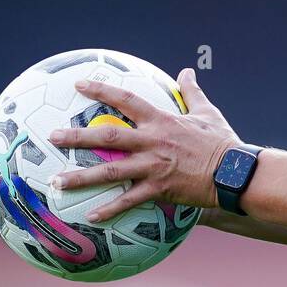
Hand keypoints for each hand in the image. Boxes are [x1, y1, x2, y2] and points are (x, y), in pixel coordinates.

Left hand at [47, 68, 240, 218]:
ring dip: (82, 177)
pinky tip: (90, 216)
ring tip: (57, 182)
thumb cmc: (222, 141)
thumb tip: (187, 70)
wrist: (234, 172)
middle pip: (108, 136)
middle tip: (52, 136)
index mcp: (162, 121)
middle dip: (77, 136)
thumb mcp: (207, 111)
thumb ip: (192, 91)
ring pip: (111, 170)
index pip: (126, 100)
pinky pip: (129, 201)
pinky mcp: (159, 189)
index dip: (102, 90)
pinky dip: (109, 209)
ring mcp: (153, 167)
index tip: (78, 84)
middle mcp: (152, 142)